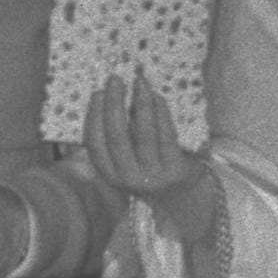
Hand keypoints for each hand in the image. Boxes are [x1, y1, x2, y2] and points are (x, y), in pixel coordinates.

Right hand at [82, 73, 204, 205]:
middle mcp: (129, 178)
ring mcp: (153, 175)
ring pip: (143, 134)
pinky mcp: (175, 169)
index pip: (95, 145)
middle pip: (117, 137)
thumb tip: (112, 97)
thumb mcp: (127, 161)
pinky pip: (166, 135)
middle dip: (114, 105)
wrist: (183, 196)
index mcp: (110, 175)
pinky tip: (157, 97)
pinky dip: (160, 113)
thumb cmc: (150, 169)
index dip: (94, 117)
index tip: (97, 93)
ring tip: (139, 82)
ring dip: (140, 103)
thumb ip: (118, 137)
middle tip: (115, 80)